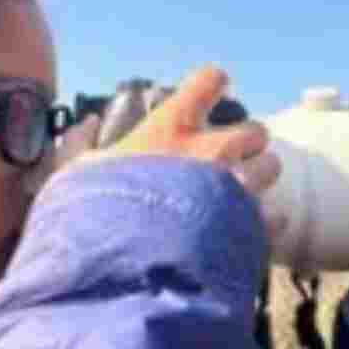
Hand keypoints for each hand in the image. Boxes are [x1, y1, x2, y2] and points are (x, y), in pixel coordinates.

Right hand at [55, 64, 284, 235]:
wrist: (129, 269)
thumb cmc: (98, 214)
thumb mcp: (74, 175)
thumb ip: (79, 147)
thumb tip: (86, 124)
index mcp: (174, 127)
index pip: (210, 79)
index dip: (210, 86)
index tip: (205, 97)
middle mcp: (214, 149)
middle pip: (255, 130)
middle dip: (245, 143)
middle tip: (223, 160)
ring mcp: (237, 187)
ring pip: (271, 167)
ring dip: (258, 178)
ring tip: (235, 196)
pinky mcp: (250, 226)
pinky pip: (273, 216)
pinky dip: (261, 222)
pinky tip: (242, 231)